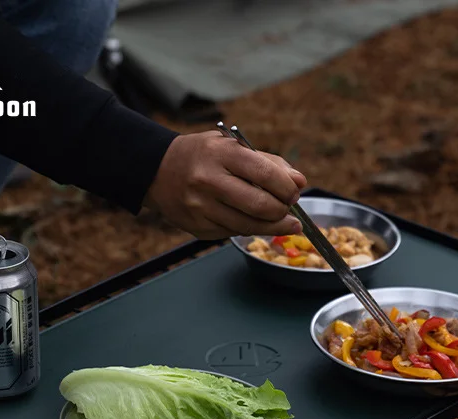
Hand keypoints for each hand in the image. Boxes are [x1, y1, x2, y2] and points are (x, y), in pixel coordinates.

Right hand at [143, 131, 307, 239]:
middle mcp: (208, 181)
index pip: (265, 174)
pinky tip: (255, 222)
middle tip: (289, 209)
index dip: (286, 188)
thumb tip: (299, 182)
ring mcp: (201, 207)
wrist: (157, 171)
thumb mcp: (232, 147)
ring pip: (248, 226)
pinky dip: (249, 229)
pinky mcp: (197, 227)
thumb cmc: (203, 156)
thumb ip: (267, 163)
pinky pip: (233, 232)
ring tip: (284, 222)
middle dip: (282, 211)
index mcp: (220, 154)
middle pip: (260, 206)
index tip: (294, 193)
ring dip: (273, 226)